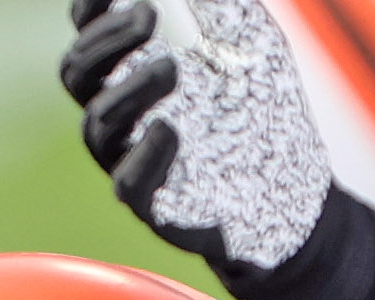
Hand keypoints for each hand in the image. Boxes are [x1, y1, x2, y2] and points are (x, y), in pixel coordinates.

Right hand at [59, 0, 374, 299]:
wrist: (297, 185)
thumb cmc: (266, 106)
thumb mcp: (248, 38)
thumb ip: (219, 6)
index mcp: (133, 74)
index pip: (91, 40)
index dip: (90, 14)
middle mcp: (124, 118)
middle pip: (77, 77)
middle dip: (104, 41)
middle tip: (148, 15)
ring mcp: (135, 161)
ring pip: (98, 128)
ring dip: (129, 90)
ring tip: (174, 68)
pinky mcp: (156, 206)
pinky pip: (129, 184)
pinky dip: (145, 154)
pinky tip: (170, 129)